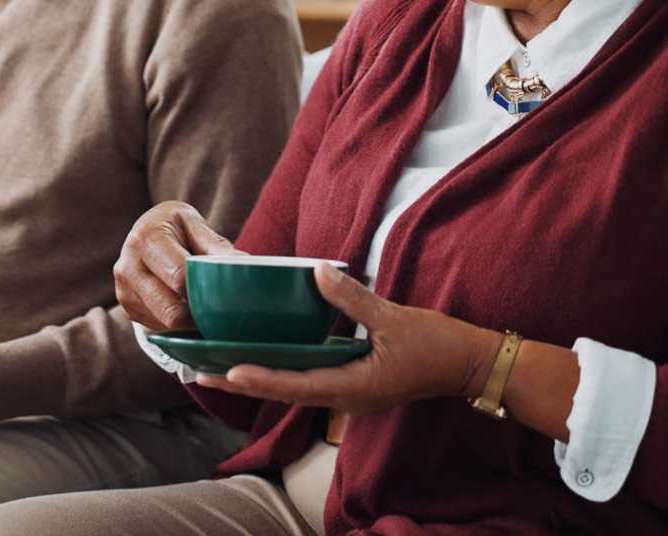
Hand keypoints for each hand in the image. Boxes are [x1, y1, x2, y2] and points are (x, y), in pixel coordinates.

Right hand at [114, 200, 243, 331]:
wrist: (143, 230)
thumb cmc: (174, 226)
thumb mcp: (193, 224)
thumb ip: (215, 246)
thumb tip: (243, 265)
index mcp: (146, 239)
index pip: (179, 276)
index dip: (204, 289)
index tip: (226, 294)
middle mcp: (127, 266)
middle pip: (171, 311)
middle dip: (199, 314)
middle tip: (221, 311)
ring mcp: (124, 291)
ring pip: (166, 324)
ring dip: (189, 321)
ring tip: (205, 307)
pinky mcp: (127, 308)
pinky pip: (158, 327)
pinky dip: (177, 323)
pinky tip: (185, 306)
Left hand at [195, 263, 500, 413]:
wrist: (468, 363)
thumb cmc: (435, 344)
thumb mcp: (393, 318)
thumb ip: (352, 298)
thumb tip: (317, 272)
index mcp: (353, 386)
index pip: (297, 385)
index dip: (263, 379)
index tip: (229, 372)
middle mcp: (344, 395)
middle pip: (284, 390)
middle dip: (244, 382)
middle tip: (200, 373)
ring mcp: (348, 390)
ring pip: (294, 385)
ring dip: (258, 376)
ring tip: (218, 366)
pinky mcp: (353, 381)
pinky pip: (309, 377)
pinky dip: (282, 368)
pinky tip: (266, 354)